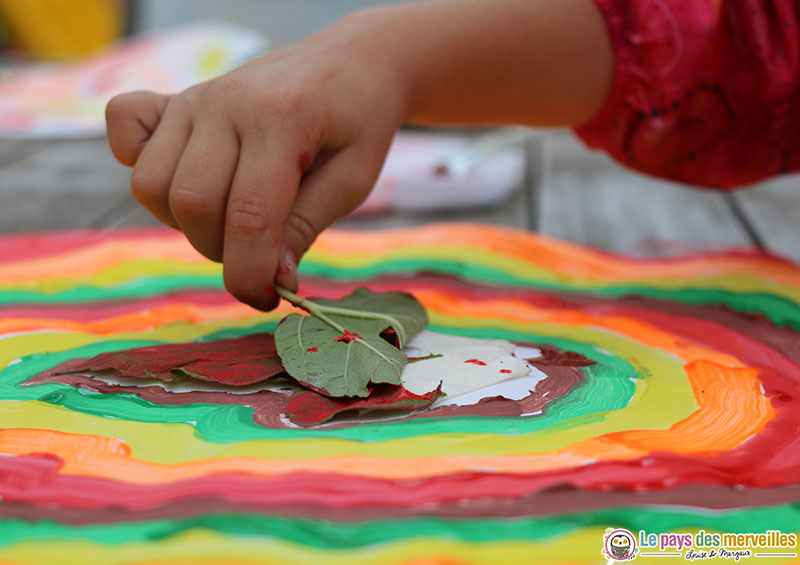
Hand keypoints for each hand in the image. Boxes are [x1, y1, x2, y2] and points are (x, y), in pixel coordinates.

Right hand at [106, 19, 406, 309]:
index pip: (248, 216)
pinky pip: (124, 130)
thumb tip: (269, 280)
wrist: (348, 63)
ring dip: (184, 222)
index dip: (250, 275)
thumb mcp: (351, 179)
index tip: (266, 300)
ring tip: (229, 218)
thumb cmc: (356, 124)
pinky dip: (139, 163)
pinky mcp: (174, 98)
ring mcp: (193, 98)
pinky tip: (185, 176)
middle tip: (259, 251)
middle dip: (222, 251)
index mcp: (280, 120)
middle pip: (190, 204)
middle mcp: (225, 104)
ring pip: (152, 184)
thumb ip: (303, 227)